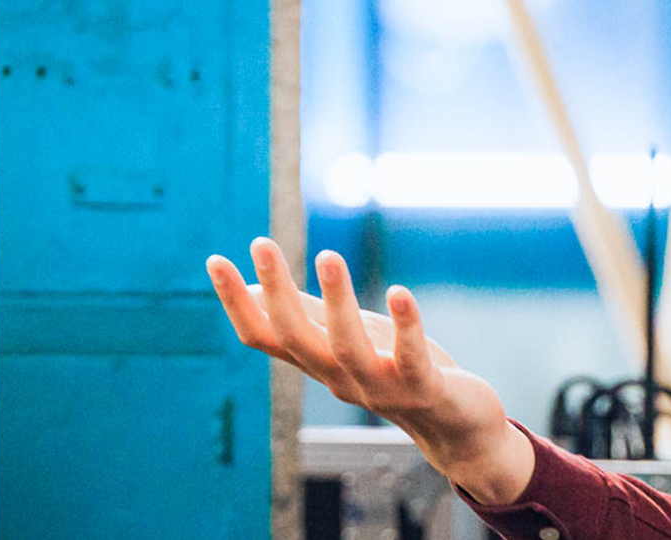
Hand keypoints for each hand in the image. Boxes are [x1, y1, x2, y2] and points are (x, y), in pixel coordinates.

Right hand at [207, 239, 535, 501]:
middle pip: (296, 339)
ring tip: (327, 255)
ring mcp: (379, 387)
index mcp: (319, 364)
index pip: (265, 337)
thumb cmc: (398, 371)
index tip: (214, 260)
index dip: (238, 303)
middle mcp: (340, 379)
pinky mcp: (422, 388)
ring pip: (347, 348)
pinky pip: (409, 357)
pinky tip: (399, 292)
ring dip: (337, 302)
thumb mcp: (348, 338)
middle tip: (261, 243)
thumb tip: (254, 286)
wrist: (457, 427)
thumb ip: (308, 315)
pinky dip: (405, 324)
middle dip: (277, 292)